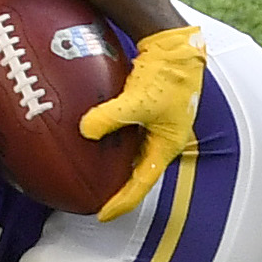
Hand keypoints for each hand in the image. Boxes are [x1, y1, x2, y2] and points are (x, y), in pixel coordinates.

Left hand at [79, 25, 207, 220]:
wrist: (175, 46)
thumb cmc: (167, 74)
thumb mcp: (139, 100)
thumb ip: (111, 117)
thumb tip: (85, 130)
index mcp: (167, 145)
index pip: (142, 184)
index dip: (121, 202)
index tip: (101, 215)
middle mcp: (163, 140)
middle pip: (138, 173)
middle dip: (118, 189)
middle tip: (95, 200)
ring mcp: (156, 126)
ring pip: (132, 155)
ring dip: (115, 167)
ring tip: (93, 176)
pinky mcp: (147, 112)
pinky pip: (127, 136)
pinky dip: (113, 144)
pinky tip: (95, 140)